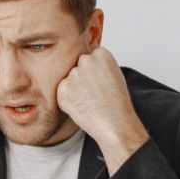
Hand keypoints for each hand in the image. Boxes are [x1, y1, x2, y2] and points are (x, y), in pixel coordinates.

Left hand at [56, 48, 147, 167]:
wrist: (114, 124)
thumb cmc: (117, 103)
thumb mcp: (114, 75)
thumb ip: (99, 65)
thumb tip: (85, 64)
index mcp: (101, 54)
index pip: (90, 57)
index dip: (93, 72)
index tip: (99, 82)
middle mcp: (85, 60)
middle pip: (77, 66)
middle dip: (81, 78)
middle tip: (93, 93)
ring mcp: (73, 74)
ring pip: (69, 80)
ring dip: (74, 89)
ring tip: (89, 101)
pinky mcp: (62, 88)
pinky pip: (62, 92)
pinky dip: (68, 100)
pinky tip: (82, 107)